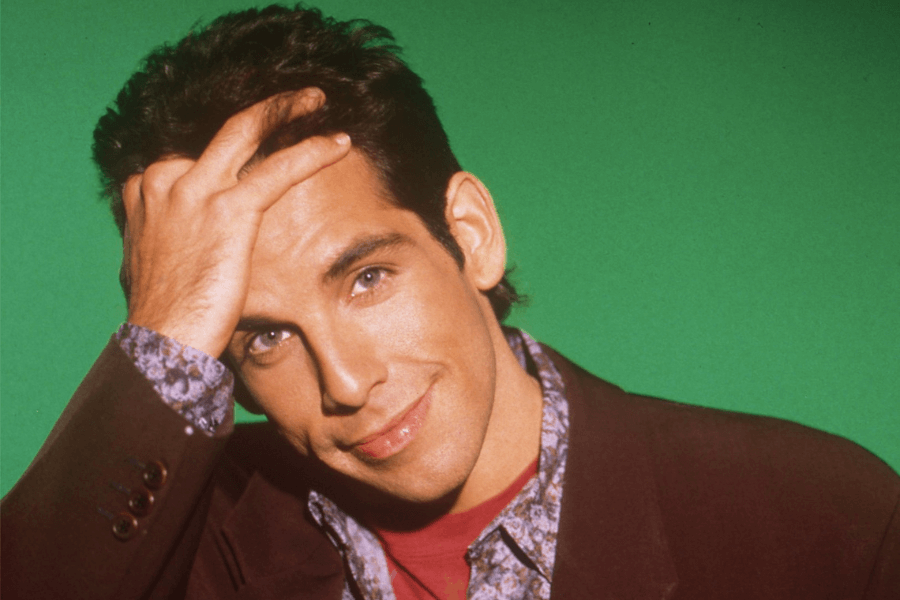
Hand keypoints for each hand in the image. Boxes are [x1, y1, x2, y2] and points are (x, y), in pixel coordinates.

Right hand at [121, 89, 349, 356]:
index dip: (233, 149)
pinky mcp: (227, 210)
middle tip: (298, 102)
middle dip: (263, 111)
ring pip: (248, 131)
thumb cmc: (165, 314)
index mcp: (148, 190)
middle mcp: (166, 180)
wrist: (161, 341)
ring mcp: (194, 190)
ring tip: (315, 100)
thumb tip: (187, 242)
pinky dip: (311, 152)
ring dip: (286, 110)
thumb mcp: (153, 262)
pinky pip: (277, 168)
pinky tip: (339, 144)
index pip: (198, 155)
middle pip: (222, 131)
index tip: (263, 145)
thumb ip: (169, 236)